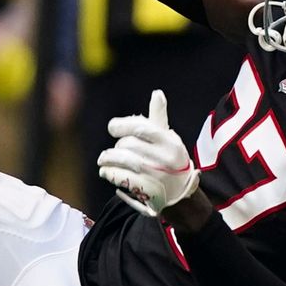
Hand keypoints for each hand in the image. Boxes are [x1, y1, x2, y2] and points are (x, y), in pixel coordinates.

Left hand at [96, 90, 198, 217]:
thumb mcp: (168, 138)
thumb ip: (158, 118)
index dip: (122, 125)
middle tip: (113, 151)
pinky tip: (106, 172)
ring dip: (109, 160)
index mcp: (170, 142)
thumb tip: (157, 93)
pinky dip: (111, 174)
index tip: (112, 128)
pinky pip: (124, 179)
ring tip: (104, 160)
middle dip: (117, 147)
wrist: (181, 193)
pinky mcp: (151, 193)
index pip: (141, 127)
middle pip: (129, 145)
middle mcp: (166, 158)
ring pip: (124, 161)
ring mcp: (159, 176)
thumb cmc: (170, 159)